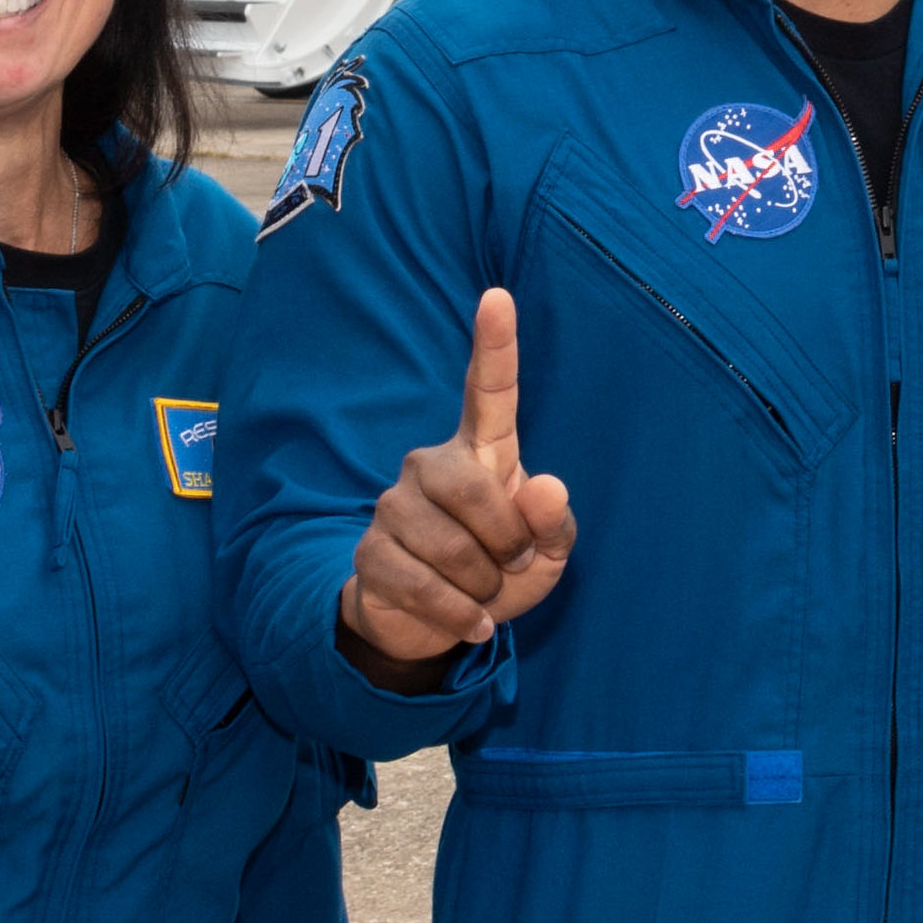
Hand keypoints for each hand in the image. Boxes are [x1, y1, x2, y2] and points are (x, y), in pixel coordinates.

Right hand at [338, 288, 575, 680]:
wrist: (437, 625)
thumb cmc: (498, 572)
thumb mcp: (545, 556)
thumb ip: (553, 523)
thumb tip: (545, 485)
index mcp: (482, 452)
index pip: (490, 390)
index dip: (495, 344)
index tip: (498, 296)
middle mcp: (431, 465)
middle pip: (474, 490)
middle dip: (506, 542)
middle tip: (510, 565)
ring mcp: (394, 505)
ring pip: (450, 546)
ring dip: (480, 584)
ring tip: (480, 590)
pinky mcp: (370, 551)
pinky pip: (421, 584)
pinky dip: (455, 613)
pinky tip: (467, 621)